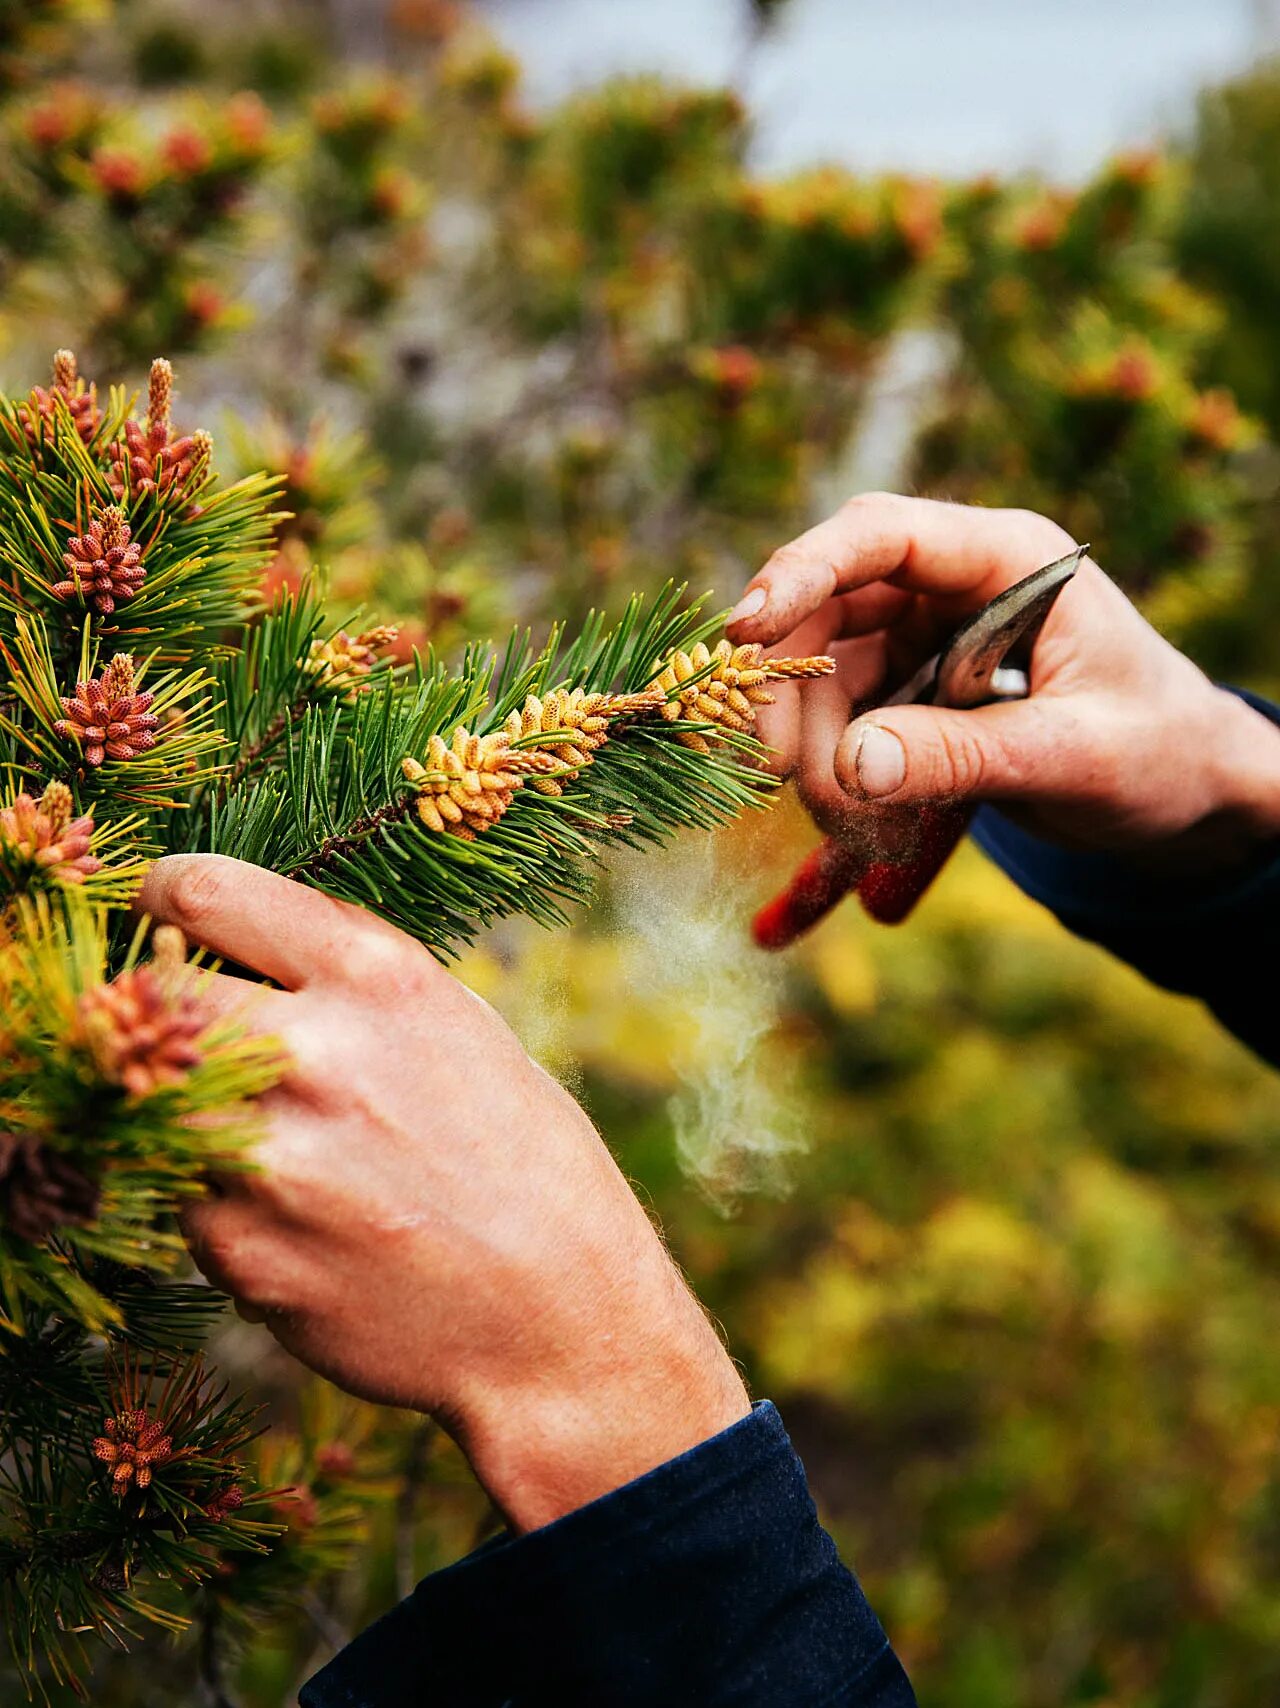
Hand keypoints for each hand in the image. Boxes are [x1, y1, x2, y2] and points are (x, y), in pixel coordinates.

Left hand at [138, 854, 749, 1533]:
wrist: (558, 1317)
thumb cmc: (517, 1155)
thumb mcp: (456, 1024)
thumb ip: (341, 975)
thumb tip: (223, 937)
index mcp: (379, 979)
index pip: (203, 891)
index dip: (160, 897)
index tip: (156, 913)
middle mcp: (317, 1056)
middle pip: (151, 991)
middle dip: (161, 1005)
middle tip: (197, 1032)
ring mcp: (271, 1161)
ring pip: (152, 1098)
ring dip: (189, 1108)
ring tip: (274, 1138)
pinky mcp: (241, 1254)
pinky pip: (184, 1200)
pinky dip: (222, 1203)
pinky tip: (302, 1219)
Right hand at [726, 493, 1279, 869]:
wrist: (1186, 792)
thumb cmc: (1159, 751)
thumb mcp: (1074, 756)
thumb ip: (964, 756)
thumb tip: (849, 766)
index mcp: (1006, 562)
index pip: (882, 538)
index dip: (802, 572)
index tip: (745, 632)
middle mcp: (953, 589)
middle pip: (830, 611)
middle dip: (796, 694)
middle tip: (785, 774)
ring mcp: (926, 642)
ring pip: (826, 679)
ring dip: (815, 753)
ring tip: (845, 830)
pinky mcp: (912, 698)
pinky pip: (846, 731)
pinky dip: (836, 785)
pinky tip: (838, 853)